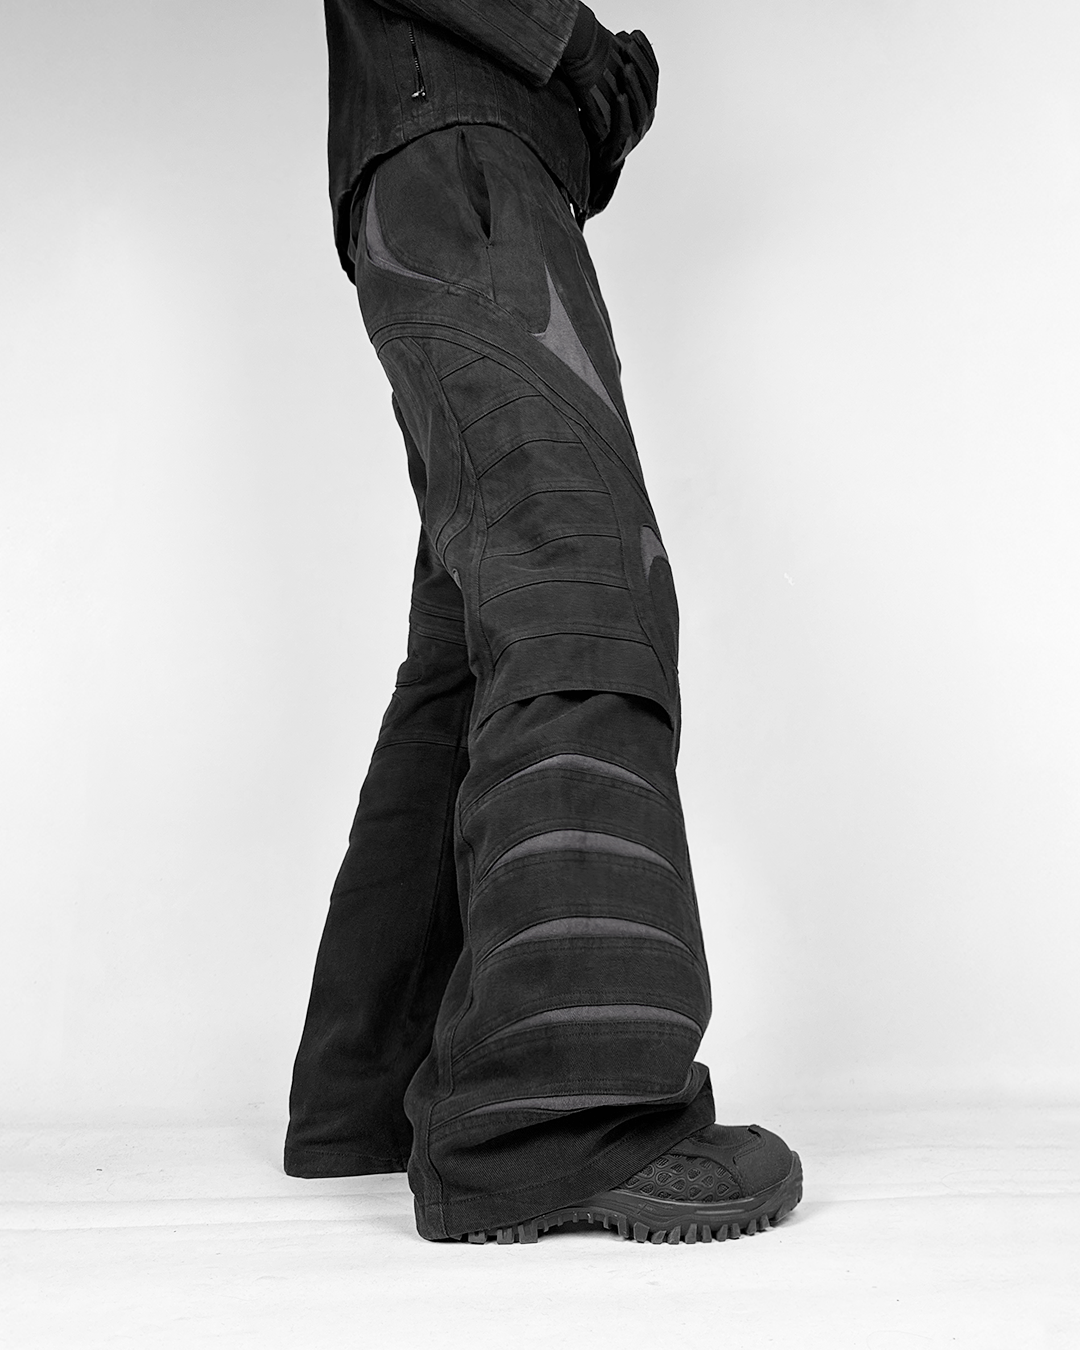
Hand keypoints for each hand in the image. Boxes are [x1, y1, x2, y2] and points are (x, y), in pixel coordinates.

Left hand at [578, 30, 659, 171]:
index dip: (645, 53)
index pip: (651, 74)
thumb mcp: (611, 94)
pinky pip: (626, 125)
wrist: (596, 159)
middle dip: (640, 63)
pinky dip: (623, 110)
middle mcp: (646, 117)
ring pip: (640, 105)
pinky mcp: (622, 145)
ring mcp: (636, 132)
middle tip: (629, 46)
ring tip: (626, 67)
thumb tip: (618, 39)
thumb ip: (617, 73)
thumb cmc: (602, 124)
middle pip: (648, 87)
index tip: (636, 34)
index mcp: (646, 103)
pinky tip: (619, 96)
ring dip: (633, 84)